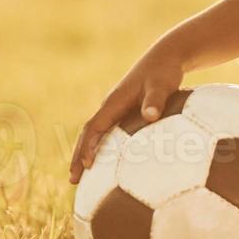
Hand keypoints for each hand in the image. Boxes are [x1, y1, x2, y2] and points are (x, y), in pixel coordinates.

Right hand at [69, 45, 185, 183]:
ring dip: (86, 153)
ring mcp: (116, 109)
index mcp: (115, 102)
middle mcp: (111, 106)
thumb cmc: (164, 72)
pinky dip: (101, 147)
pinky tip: (107, 163)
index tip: (86, 165)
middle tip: (73, 180)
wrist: (166, 58)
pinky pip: (108, 132)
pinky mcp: (125, 111)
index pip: (95, 127)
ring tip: (82, 176)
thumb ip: (156, 101)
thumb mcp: (161, 85)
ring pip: (96, 134)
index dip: (88, 146)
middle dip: (78, 155)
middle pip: (88, 133)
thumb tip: (150, 116)